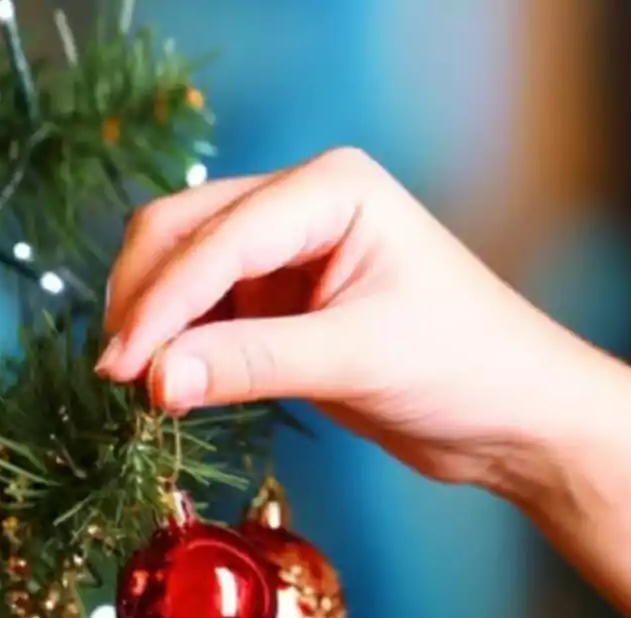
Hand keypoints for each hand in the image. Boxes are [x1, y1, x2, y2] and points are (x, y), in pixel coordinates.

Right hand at [96, 148, 599, 488]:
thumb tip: (154, 380)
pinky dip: (175, 340)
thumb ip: (251, 364)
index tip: (122, 368)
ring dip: (151, 318)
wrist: (514, 416)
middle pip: (181, 232)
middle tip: (116, 374)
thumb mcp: (357, 359)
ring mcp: (283, 249)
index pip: (218, 237)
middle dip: (143, 299)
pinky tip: (165, 378)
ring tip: (133, 382)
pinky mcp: (274, 297)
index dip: (161, 303)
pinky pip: (200, 309)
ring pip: (181, 267)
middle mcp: (299, 204)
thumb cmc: (465, 368)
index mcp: (331, 188)